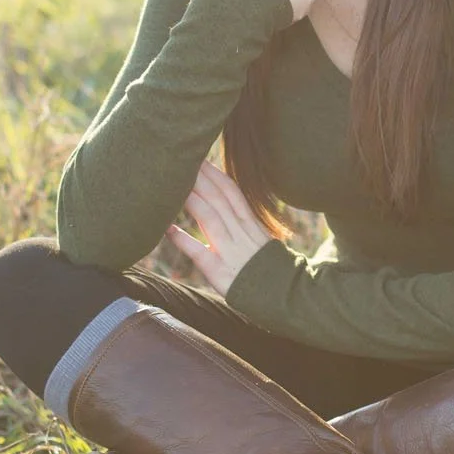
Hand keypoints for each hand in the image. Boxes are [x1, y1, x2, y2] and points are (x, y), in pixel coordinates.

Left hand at [166, 158, 274, 296]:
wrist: (285, 296)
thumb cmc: (267, 267)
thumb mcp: (259, 238)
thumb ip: (239, 221)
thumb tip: (218, 204)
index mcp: (250, 224)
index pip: (231, 192)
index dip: (215, 174)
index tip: (199, 158)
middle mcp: (241, 233)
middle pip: (219, 199)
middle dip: (201, 179)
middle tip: (181, 160)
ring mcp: (231, 252)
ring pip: (210, 220)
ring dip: (192, 201)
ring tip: (173, 186)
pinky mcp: (221, 273)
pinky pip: (200, 254)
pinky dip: (184, 241)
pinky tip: (167, 230)